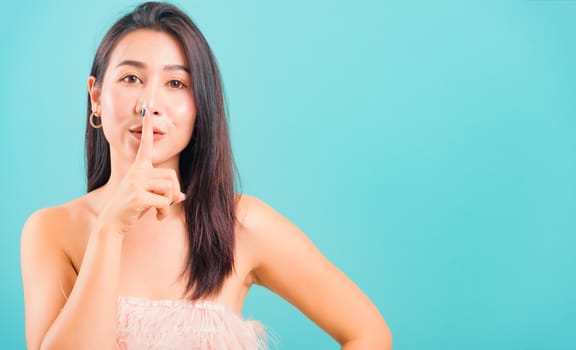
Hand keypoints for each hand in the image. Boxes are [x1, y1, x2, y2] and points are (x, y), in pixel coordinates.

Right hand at [96, 112, 185, 233]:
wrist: (112, 222)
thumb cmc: (131, 209)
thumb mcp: (149, 196)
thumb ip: (165, 192)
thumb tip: (183, 196)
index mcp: (138, 168)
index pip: (145, 145)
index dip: (147, 128)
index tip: (147, 111)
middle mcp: (136, 172)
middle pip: (171, 176)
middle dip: (174, 193)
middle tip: (167, 205)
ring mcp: (135, 182)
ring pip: (169, 189)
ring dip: (169, 204)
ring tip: (160, 212)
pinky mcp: (137, 196)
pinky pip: (164, 201)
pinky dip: (165, 211)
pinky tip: (157, 217)